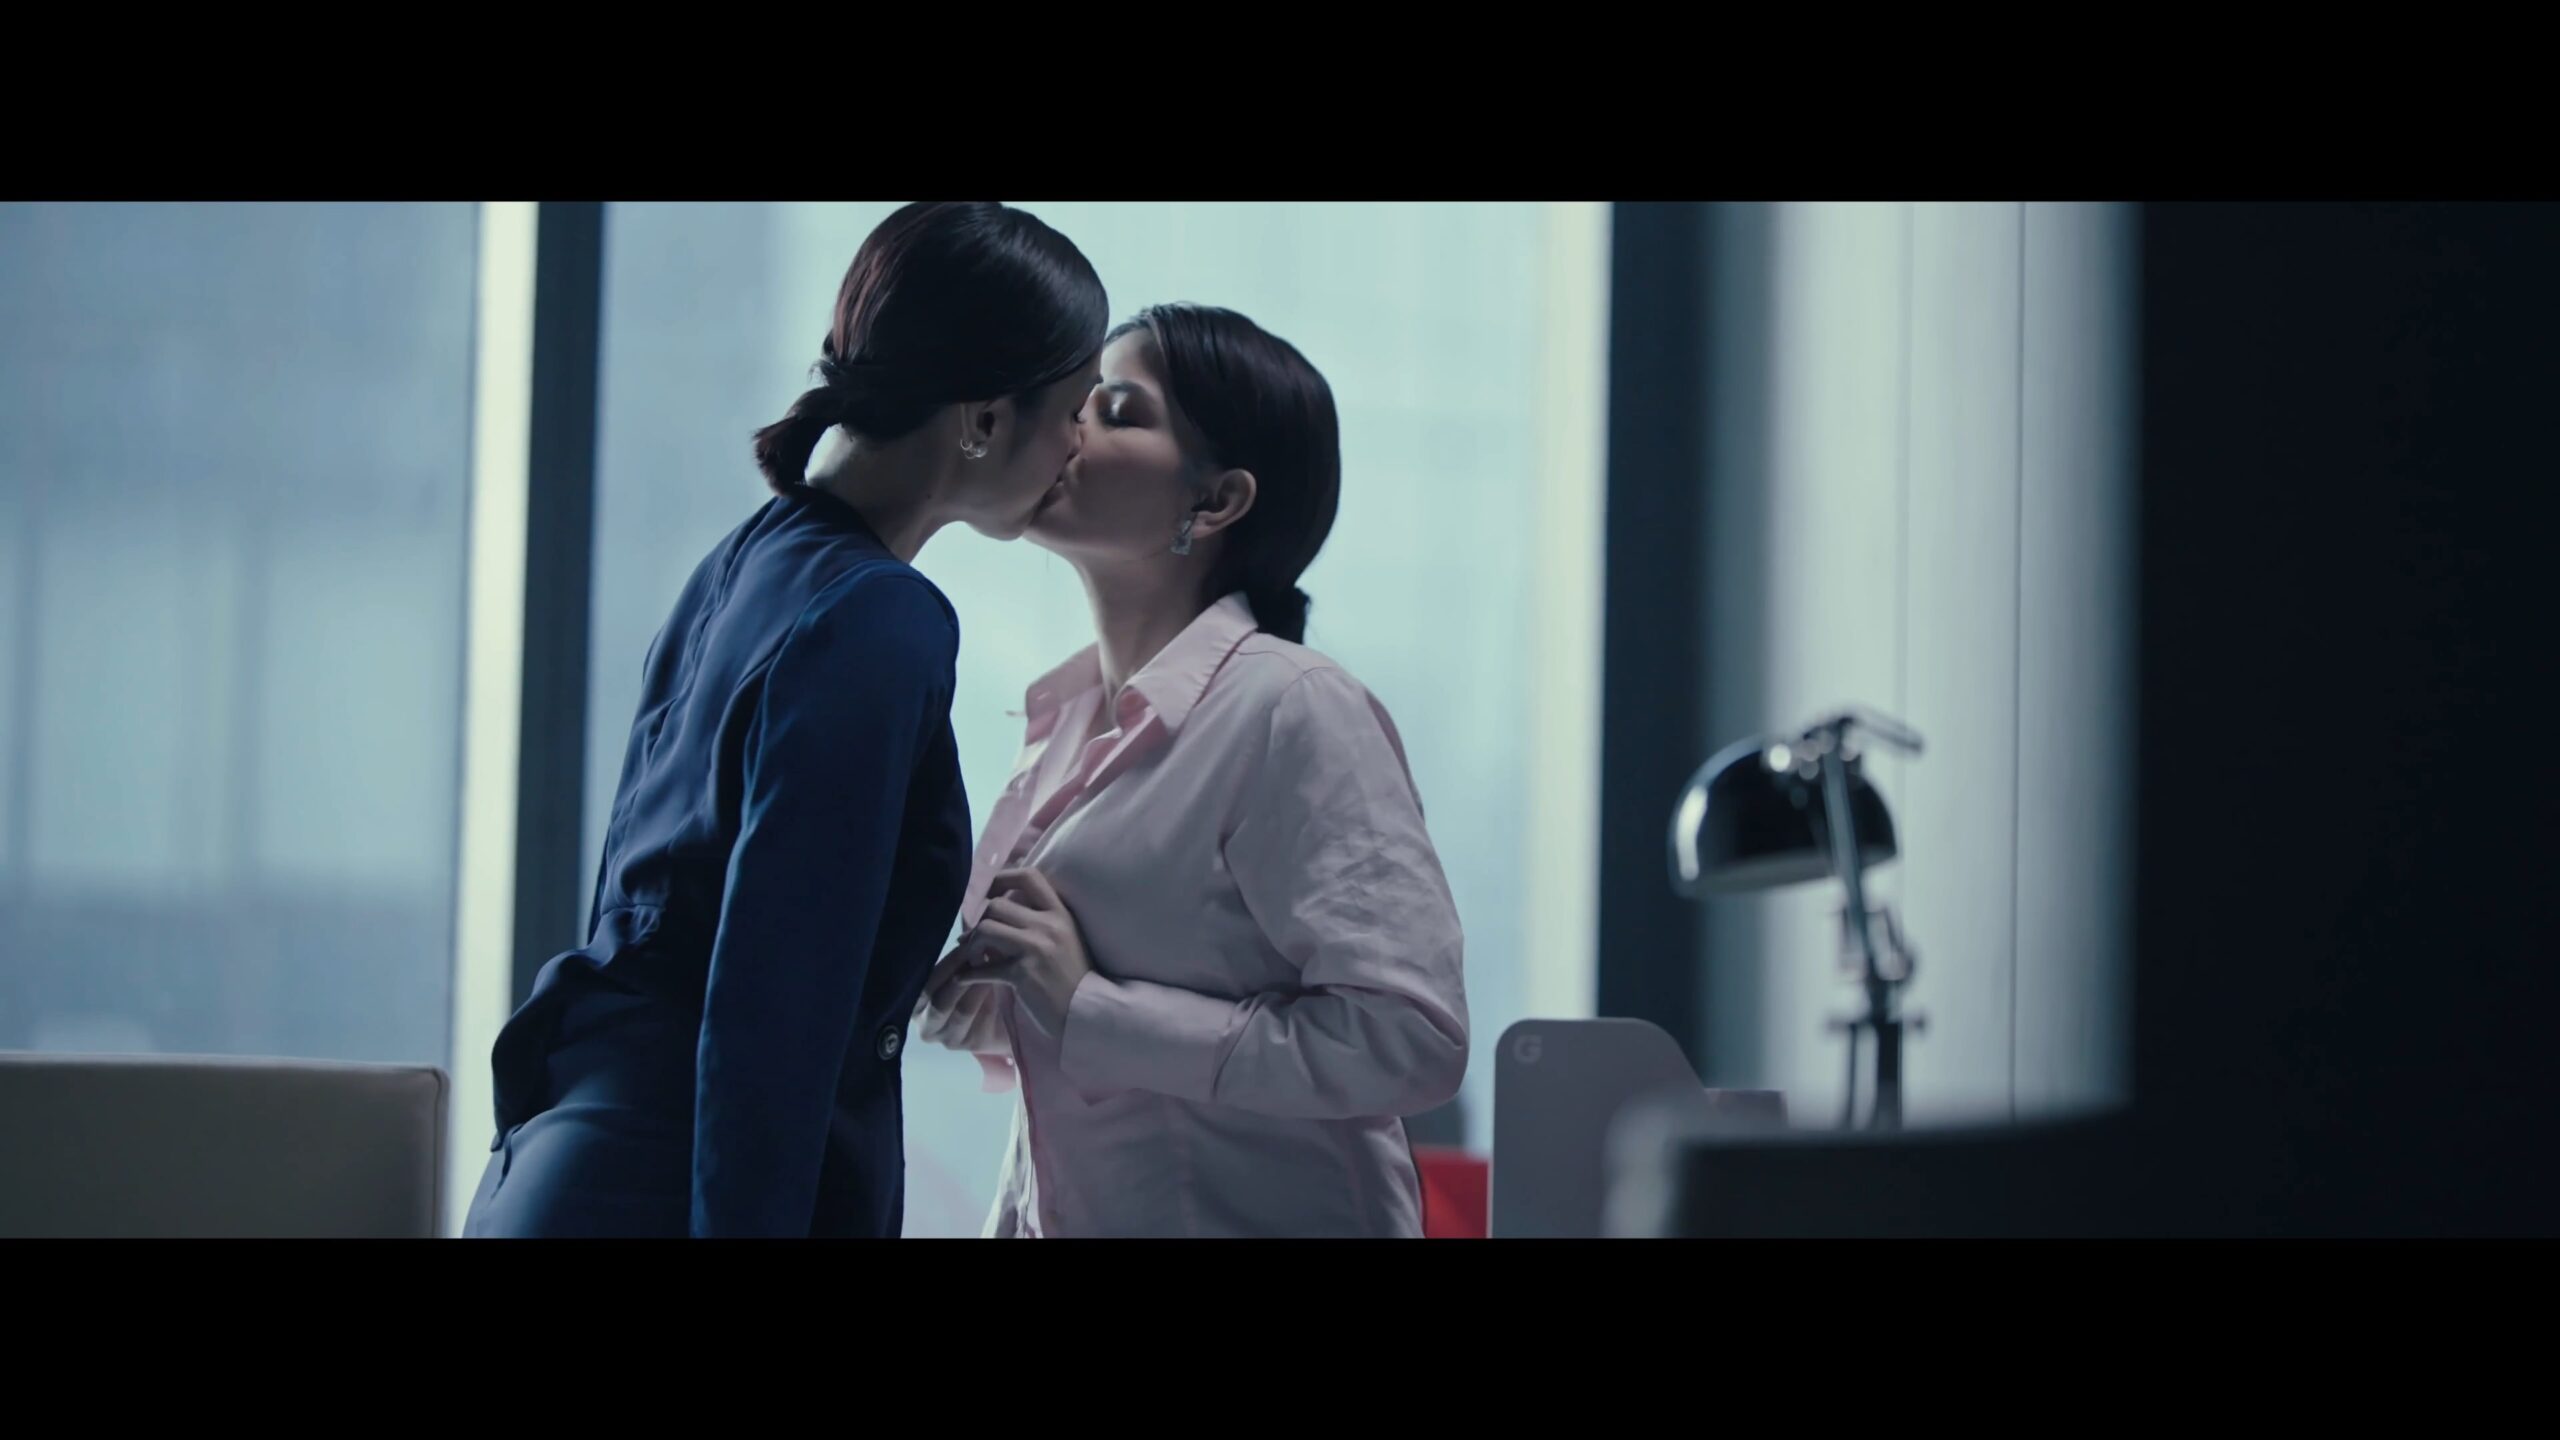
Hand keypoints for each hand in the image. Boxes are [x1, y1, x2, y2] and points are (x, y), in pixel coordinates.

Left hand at [925, 868, 1093, 1038]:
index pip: (1029, 876)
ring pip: (986, 928)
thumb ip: (1041, 921)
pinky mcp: (1023, 974)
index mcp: (1060, 913)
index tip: (989, 893)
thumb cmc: (1074, 976)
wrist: (1088, 1012)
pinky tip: (964, 979)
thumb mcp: (1066, 938)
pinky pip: (983, 967)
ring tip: (973, 958)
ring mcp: (1036, 948)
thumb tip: (998, 909)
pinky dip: (968, 974)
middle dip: (980, 922)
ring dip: (972, 944)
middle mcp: (1049, 925)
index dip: (1002, 878)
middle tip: (976, 940)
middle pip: (996, 905)